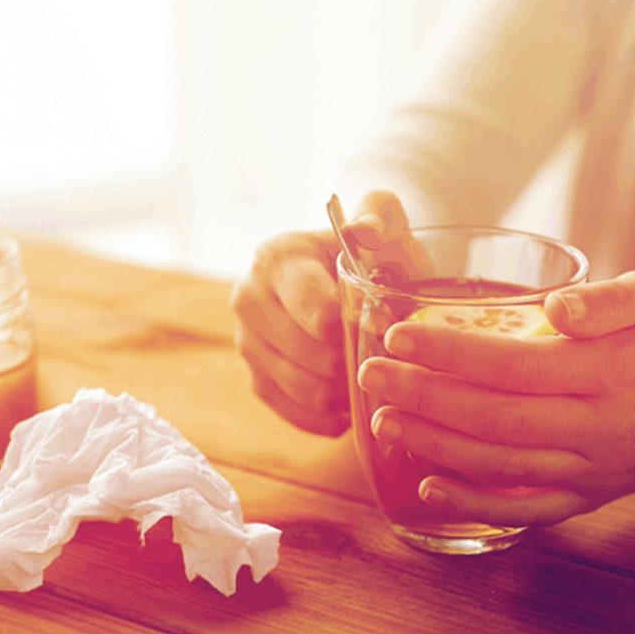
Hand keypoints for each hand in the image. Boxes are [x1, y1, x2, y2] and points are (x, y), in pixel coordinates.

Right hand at [230, 191, 426, 435]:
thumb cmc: (371, 249)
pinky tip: (354, 398)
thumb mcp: (383, 221)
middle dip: (355, 362)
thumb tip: (364, 231)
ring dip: (347, 392)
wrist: (350, 273)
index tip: (388, 328)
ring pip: (305, 390)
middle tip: (386, 357)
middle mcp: (248, 299)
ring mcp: (247, 343)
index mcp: (276, 259)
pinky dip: (332, 416)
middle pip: (312, 357)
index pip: (319, 314)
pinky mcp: (256, 379)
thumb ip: (379, 217)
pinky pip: (297, 415)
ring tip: (373, 377)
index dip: (360, 329)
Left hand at [354, 272, 634, 525]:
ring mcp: (593, 472)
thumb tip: (556, 308)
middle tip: (372, 374)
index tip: (401, 336)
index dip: (450, 354)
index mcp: (611, 375)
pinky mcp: (590, 497)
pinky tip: (428, 487)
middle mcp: (599, 432)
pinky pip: (525, 511)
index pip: (513, 366)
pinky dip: (474, 505)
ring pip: (501, 466)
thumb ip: (607, 301)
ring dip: (435, 446)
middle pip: (494, 419)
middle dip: (425, 397)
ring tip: (386, 419)